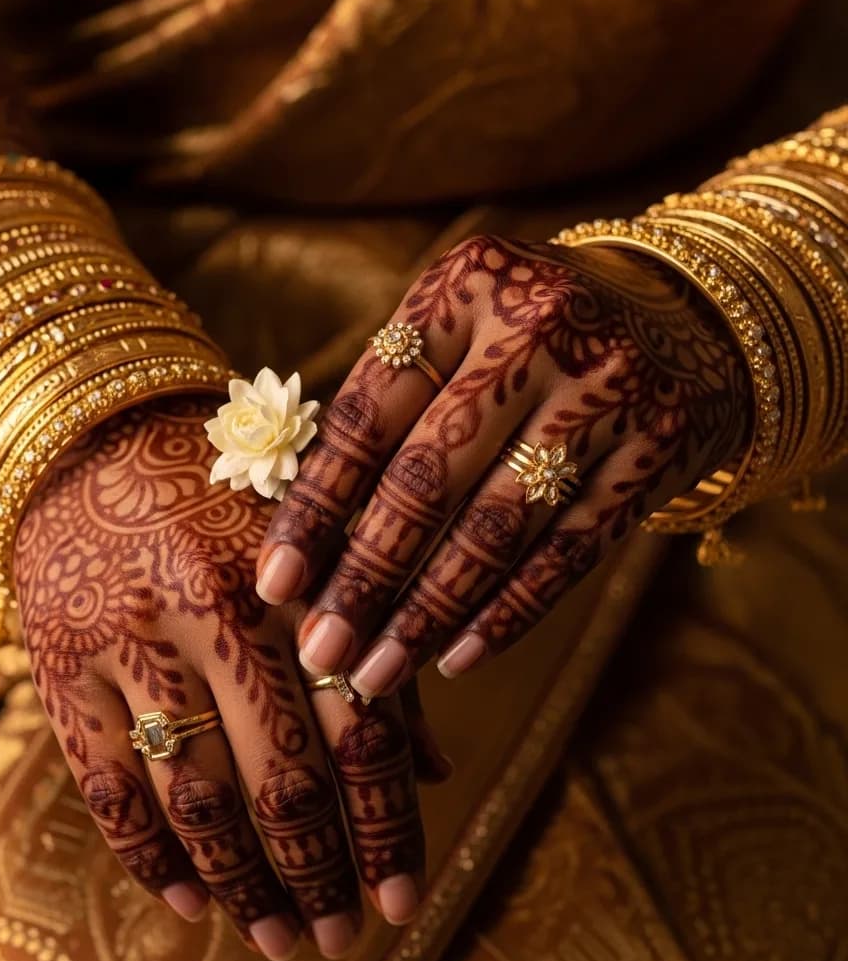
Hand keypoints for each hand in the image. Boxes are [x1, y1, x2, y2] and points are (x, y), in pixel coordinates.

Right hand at [13, 399, 427, 960]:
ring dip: (240, 882)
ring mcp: (131, 637)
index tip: (400, 901)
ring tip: (275, 937)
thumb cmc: (223, 493)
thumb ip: (373, 649)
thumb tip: (434, 771)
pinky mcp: (60, 660)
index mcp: (298, 577)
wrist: (92, 438)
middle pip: (280, 775)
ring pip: (195, 794)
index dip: (385, 825)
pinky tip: (188, 899)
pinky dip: (147, 854)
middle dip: (316, 872)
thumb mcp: (314, 545)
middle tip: (337, 936)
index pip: (359, 726)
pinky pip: (103, 781)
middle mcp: (216, 609)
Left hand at [256, 236, 749, 695]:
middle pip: (429, 478)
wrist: (684, 312)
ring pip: (497, 528)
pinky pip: (569, 550)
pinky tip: (457, 658)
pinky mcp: (657, 449)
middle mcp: (538, 329)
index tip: (276, 583)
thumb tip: (308, 534)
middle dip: (365, 578)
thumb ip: (392, 405)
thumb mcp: (460, 329)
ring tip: (376, 674)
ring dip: (428, 614)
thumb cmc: (530, 332)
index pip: (369, 415)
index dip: (317, 507)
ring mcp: (606, 390)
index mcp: (463, 286)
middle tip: (321, 652)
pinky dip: (508, 613)